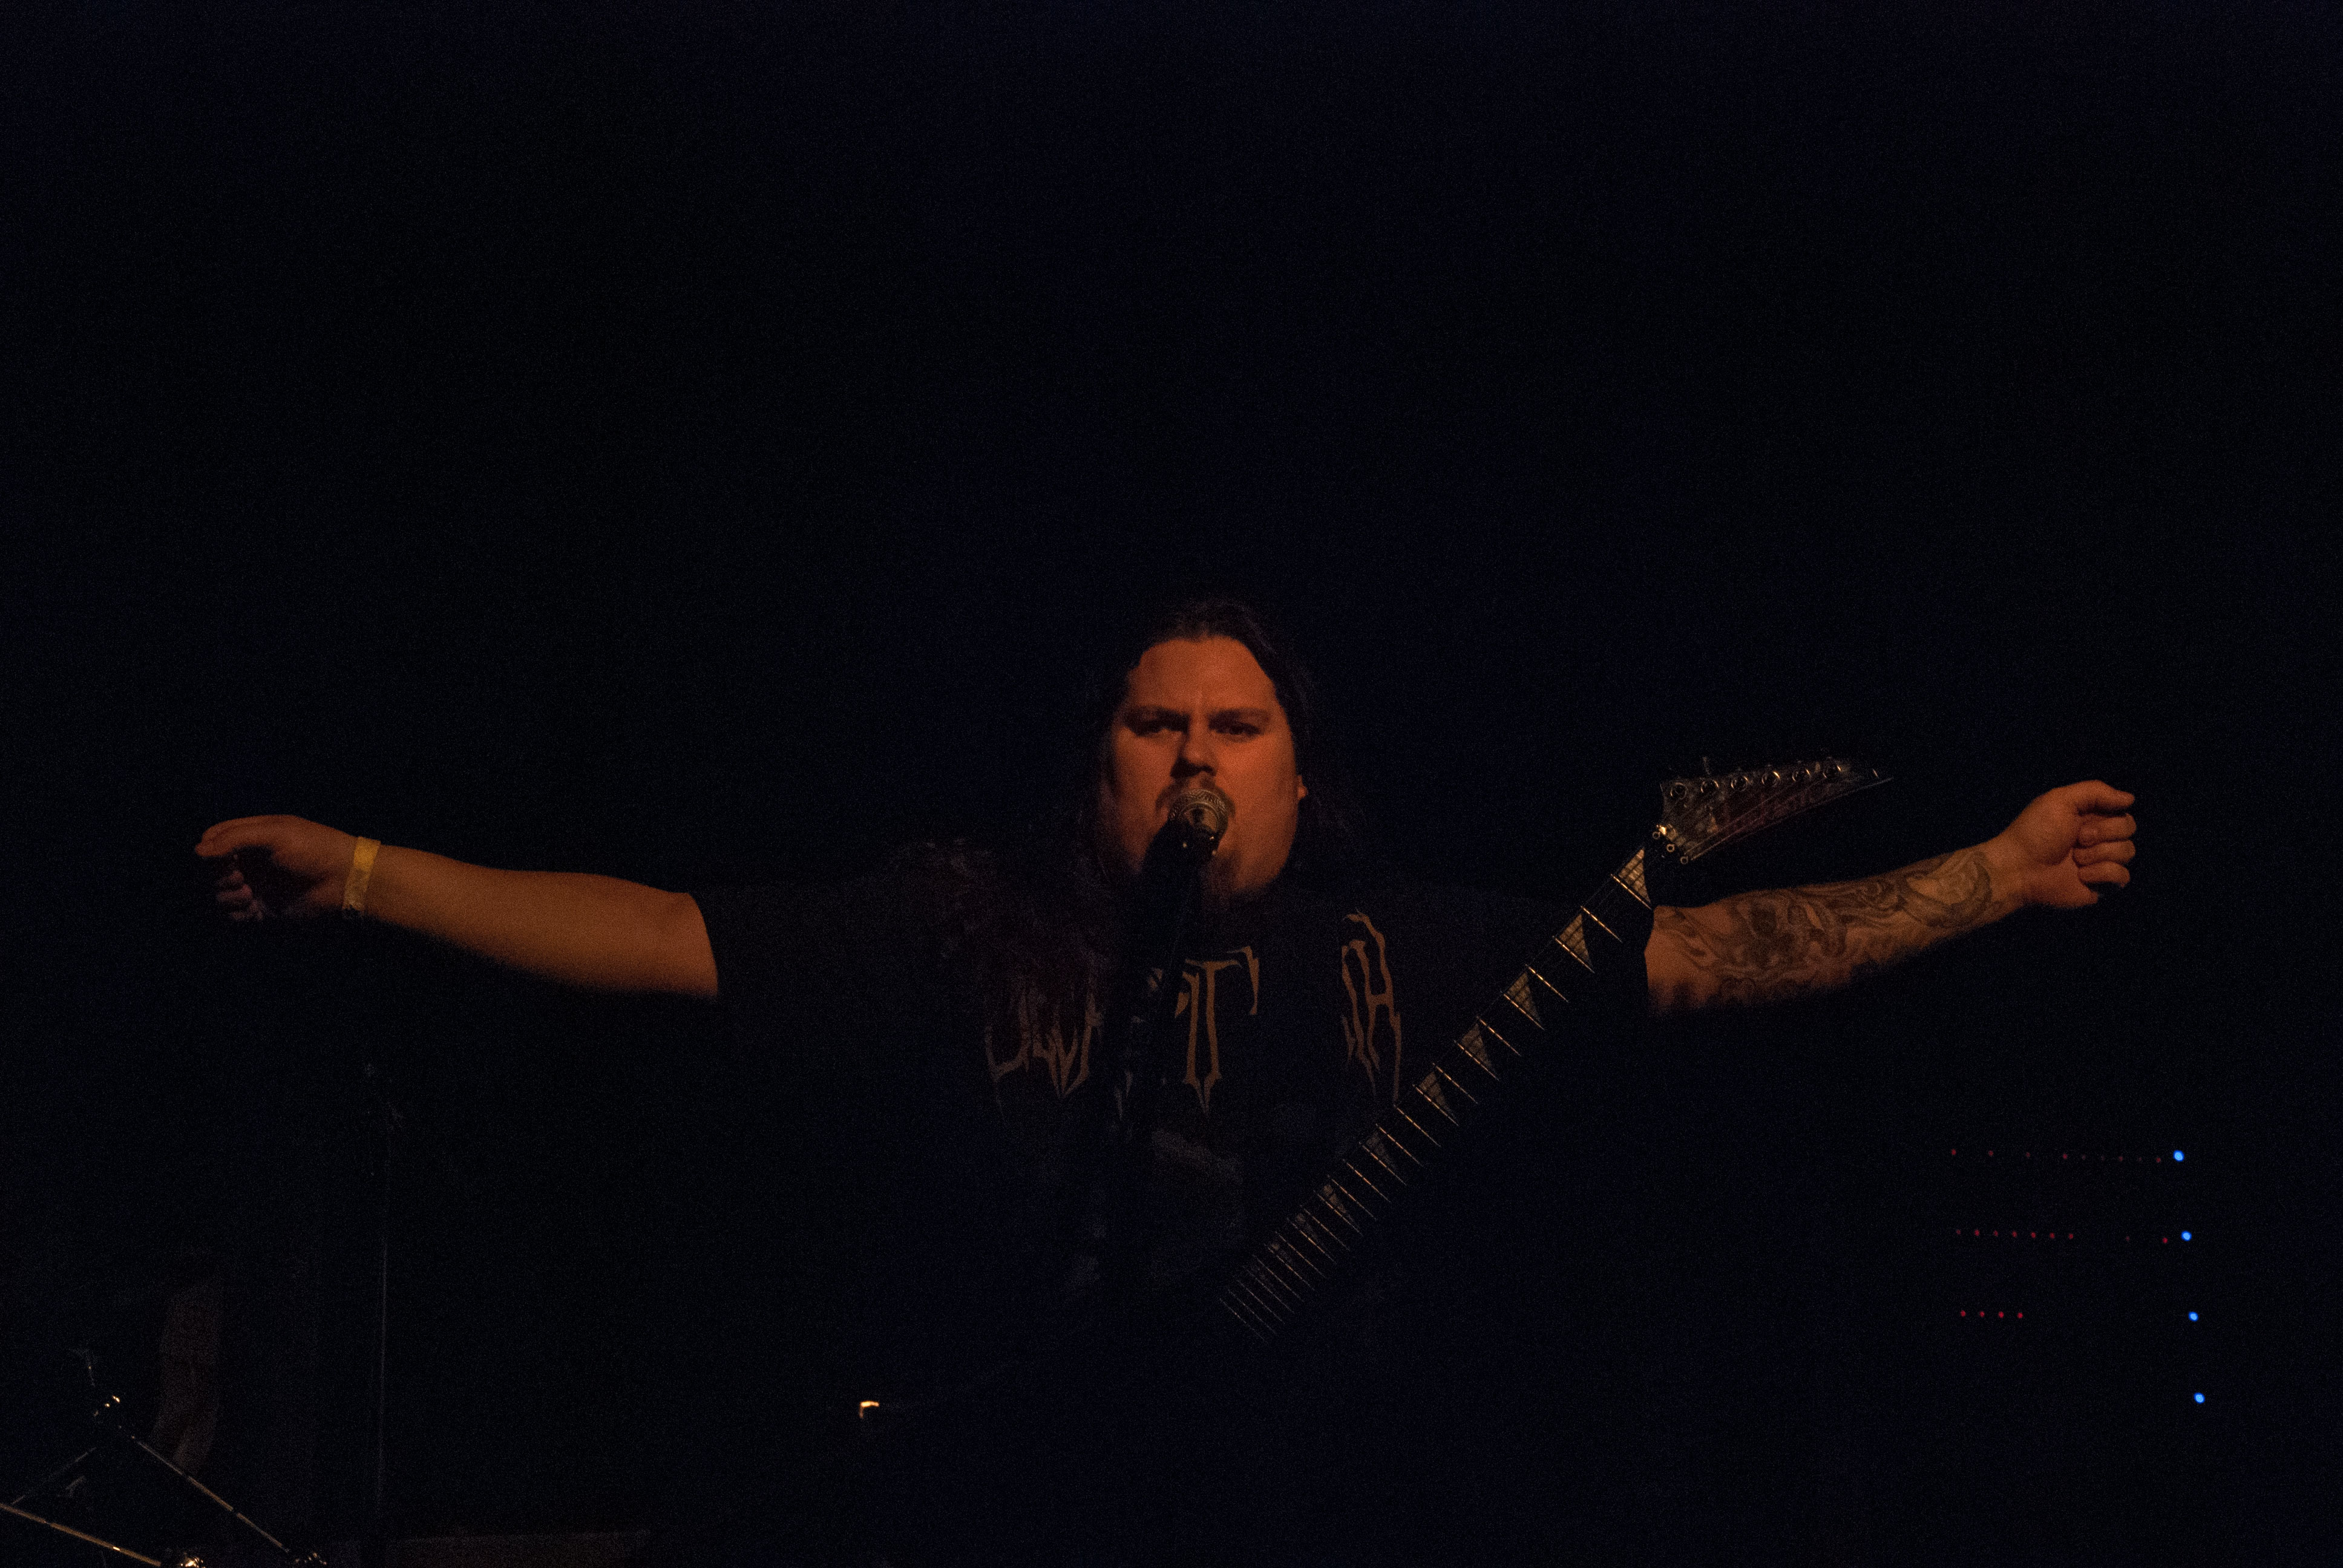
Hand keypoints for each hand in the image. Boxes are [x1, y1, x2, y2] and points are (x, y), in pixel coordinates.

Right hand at [196, 816, 362, 920]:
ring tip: (247, 894)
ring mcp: (254, 887)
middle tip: (238, 878)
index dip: (207, 852)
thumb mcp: (274, 833)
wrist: (345, 881)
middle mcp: (249, 862)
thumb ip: (234, 838)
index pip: (210, 842)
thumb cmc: (313, 849)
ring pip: (216, 895)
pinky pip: (232, 917)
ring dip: (223, 897)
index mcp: (250, 838)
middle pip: (208, 872)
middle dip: (215, 877)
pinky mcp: (262, 910)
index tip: (221, 859)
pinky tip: (252, 910)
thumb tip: (197, 851)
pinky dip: (235, 915)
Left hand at [1982, 781, 2136, 910]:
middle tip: (2077, 840)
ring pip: (2128, 852)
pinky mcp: (2101, 885)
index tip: (2082, 822)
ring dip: (2098, 854)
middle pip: (2129, 830)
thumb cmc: (2035, 832)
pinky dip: (2102, 874)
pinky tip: (2080, 876)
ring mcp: (2101, 862)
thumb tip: (2130, 798)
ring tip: (2074, 859)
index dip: (2109, 818)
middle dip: (2103, 834)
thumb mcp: (2060, 799)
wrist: (2020, 868)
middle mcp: (2099, 838)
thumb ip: (2096, 792)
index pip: (2123, 812)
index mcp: (2091, 817)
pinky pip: (2123, 877)